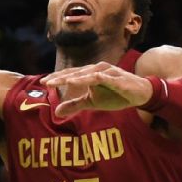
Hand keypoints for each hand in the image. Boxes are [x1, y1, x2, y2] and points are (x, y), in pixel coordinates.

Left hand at [41, 63, 155, 117]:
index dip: (56, 78)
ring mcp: (108, 72)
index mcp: (89, 73)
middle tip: (46, 82)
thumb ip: (75, 104)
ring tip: (63, 81)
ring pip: (88, 73)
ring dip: (76, 77)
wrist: (139, 94)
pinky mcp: (118, 78)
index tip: (42, 83)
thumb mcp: (92, 102)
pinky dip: (95, 78)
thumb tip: (56, 112)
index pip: (70, 74)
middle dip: (61, 77)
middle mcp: (97, 69)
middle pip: (76, 72)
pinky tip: (88, 80)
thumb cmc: (115, 95)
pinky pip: (105, 78)